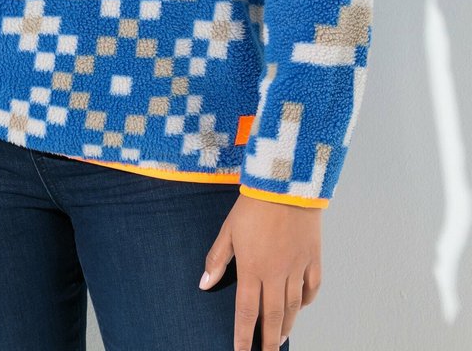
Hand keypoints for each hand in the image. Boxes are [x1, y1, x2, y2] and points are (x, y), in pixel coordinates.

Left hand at [199, 192, 321, 348]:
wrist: (286, 184)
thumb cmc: (254, 204)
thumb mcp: (229, 229)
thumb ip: (217, 258)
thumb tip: (205, 283)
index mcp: (253, 269)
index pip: (247, 312)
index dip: (243, 336)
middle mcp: (276, 274)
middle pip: (272, 316)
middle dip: (268, 339)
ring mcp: (297, 267)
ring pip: (293, 307)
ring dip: (286, 325)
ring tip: (280, 337)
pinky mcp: (313, 258)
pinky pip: (312, 287)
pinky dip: (307, 301)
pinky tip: (301, 307)